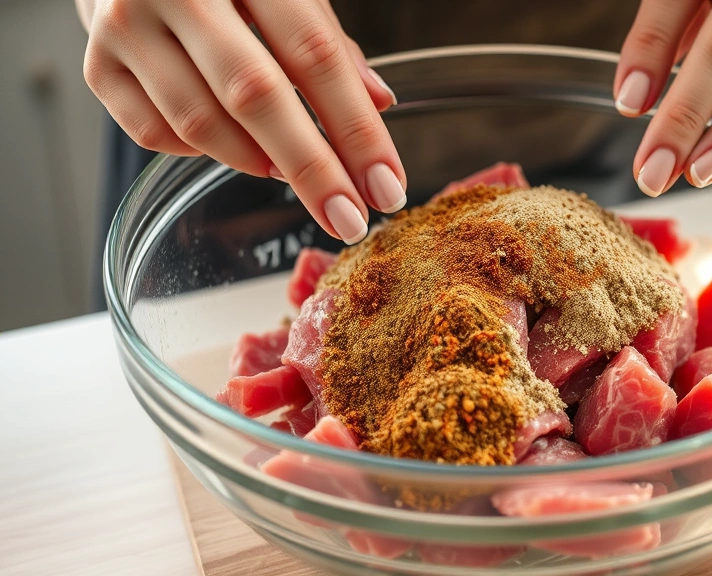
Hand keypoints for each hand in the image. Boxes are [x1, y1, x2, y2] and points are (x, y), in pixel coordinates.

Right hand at [78, 0, 406, 243]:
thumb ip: (328, 43)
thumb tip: (378, 104)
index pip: (313, 54)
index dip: (356, 129)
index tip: (386, 187)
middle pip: (255, 95)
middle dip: (312, 169)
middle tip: (350, 219)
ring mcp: (126, 25)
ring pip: (200, 122)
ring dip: (258, 162)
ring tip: (291, 174)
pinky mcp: (96, 65)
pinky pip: (156, 135)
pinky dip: (204, 153)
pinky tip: (234, 146)